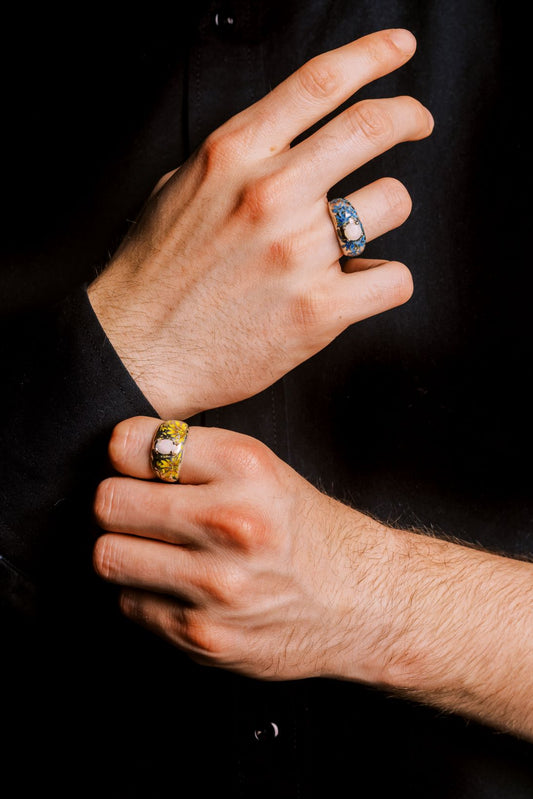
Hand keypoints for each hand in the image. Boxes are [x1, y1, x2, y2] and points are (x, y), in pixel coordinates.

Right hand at [88, 29, 432, 418]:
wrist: (138, 351)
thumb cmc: (154, 276)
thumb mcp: (178, 190)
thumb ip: (233, 161)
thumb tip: (278, 145)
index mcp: (234, 157)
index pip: (319, 83)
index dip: (372, 55)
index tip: (398, 51)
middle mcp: (271, 195)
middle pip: (371, 125)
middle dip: (408, 115)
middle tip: (416, 121)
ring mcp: (298, 253)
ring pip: (392, 202)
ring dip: (385, 211)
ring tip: (358, 231)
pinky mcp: (318, 310)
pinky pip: (394, 279)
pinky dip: (385, 280)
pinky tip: (362, 282)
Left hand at [92, 415, 394, 682]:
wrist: (361, 602)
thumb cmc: (304, 531)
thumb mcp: (263, 469)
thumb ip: (195, 457)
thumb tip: (118, 455)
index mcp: (244, 467)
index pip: (131, 445)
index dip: (128, 455)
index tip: (136, 465)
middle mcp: (230, 522)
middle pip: (108, 502)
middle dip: (117, 504)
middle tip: (138, 510)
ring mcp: (214, 585)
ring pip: (107, 556)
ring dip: (125, 551)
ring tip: (156, 550)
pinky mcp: (203, 636)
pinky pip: (130, 604)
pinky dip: (146, 594)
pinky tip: (181, 588)